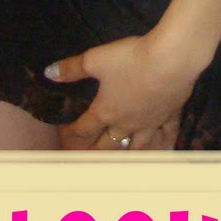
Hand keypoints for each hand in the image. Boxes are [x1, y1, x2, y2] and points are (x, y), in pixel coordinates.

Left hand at [47, 33, 202, 150]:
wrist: (172, 58)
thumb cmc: (132, 58)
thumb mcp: (95, 59)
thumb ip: (72, 68)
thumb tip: (48, 73)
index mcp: (105, 111)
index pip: (82, 130)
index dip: (69, 135)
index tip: (62, 136)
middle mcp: (126, 123)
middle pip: (106, 146)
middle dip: (93, 153)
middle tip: (85, 158)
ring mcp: (149, 122)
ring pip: (136, 147)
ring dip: (125, 156)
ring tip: (119, 161)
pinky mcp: (171, 115)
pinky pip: (167, 135)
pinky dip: (164, 145)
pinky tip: (163, 150)